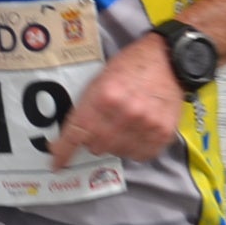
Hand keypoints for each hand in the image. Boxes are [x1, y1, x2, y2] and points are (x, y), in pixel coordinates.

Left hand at [49, 36, 184, 166]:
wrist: (169, 60)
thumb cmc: (131, 65)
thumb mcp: (101, 79)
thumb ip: (90, 106)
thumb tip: (78, 135)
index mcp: (104, 97)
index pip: (76, 132)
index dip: (63, 152)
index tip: (56, 164)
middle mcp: (124, 114)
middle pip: (96, 146)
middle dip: (94, 139)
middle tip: (102, 125)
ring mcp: (145, 126)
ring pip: (117, 152)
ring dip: (115, 144)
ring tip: (124, 124)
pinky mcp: (162, 133)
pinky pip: (140, 155)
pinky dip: (135, 149)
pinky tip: (137, 132)